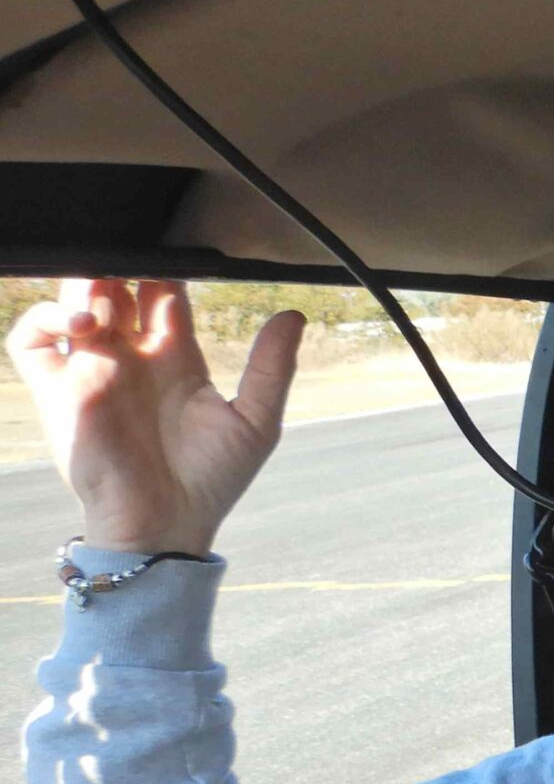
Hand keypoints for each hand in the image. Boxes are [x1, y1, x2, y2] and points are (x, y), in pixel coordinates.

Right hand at [6, 279, 301, 556]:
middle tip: (137, 267)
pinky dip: (44, 318)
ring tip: (107, 293)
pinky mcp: (57, 391)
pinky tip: (81, 324)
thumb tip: (294, 315)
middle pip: (116, 290)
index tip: (180, 259)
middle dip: (123, 270)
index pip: (164, 297)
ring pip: (73, 304)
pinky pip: (29, 341)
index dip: (168, 275)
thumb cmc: (212, 481)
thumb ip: (271, 367)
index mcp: (177, 359)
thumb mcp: (255, 420)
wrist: (166, 525)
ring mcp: (92, 370)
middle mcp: (132, 358)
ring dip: (85, 286)